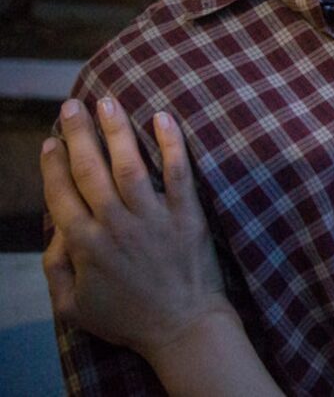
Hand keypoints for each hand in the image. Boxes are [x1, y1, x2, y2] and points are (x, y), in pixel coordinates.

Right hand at [41, 98, 233, 362]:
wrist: (182, 327)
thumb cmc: (128, 319)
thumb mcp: (74, 307)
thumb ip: (57, 268)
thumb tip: (56, 230)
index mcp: (86, 246)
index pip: (62, 195)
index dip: (53, 165)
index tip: (50, 140)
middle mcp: (116, 226)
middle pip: (90, 171)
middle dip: (78, 134)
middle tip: (72, 105)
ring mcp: (154, 219)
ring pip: (130, 165)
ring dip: (116, 130)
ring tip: (107, 101)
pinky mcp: (187, 216)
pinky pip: (179, 174)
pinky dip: (171, 145)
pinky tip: (162, 118)